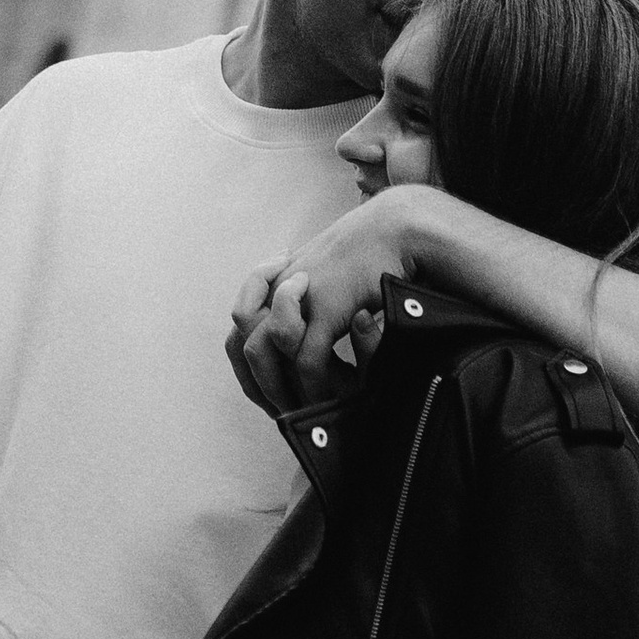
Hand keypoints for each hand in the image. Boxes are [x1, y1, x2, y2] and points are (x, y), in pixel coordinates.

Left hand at [228, 194, 420, 413]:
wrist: (398, 228)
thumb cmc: (369, 255)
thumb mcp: (329, 276)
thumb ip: (309, 302)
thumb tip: (298, 340)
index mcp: (277, 279)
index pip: (240, 324)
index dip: (248, 363)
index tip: (269, 394)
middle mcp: (278, 287)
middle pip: (241, 340)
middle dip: (257, 382)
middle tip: (282, 410)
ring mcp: (299, 295)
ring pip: (262, 349)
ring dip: (279, 386)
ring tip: (302, 409)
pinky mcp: (328, 306)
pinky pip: (307, 357)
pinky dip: (315, 384)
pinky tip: (331, 397)